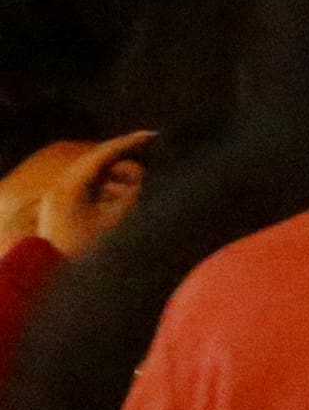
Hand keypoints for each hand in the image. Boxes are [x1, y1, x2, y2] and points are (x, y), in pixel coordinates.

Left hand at [50, 140, 144, 258]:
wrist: (55, 273)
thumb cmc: (86, 250)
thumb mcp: (116, 221)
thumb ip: (132, 195)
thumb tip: (141, 178)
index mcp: (70, 185)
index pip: (102, 154)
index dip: (128, 143)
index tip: (152, 136)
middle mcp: (61, 186)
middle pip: (99, 165)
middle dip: (126, 166)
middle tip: (151, 172)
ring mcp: (59, 198)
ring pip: (95, 178)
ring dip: (119, 181)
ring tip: (141, 190)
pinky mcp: (61, 209)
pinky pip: (89, 191)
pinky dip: (108, 192)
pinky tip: (125, 201)